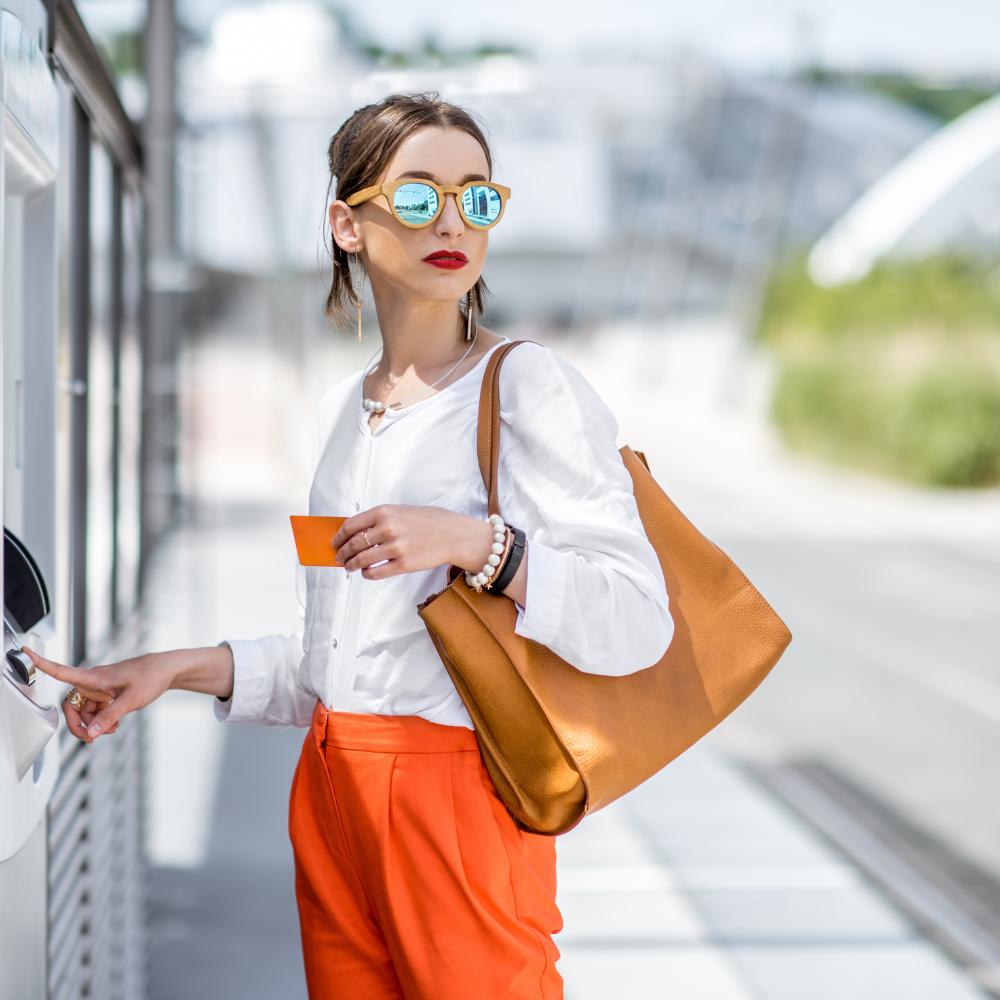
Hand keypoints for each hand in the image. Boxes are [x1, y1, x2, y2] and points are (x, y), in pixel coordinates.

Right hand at [22, 646, 177, 743]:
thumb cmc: (150, 677)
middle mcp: (94, 682)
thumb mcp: (131, 700)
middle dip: (77, 724)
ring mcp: (101, 688)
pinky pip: (96, 710)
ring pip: (84, 711)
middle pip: (72, 705)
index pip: (63, 671)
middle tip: (91, 738)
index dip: (43, 664)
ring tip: (111, 730)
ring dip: (93, 724)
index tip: (26, 653)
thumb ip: (109, 717)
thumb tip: (91, 732)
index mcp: (95, 677)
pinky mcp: (108, 693)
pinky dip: (101, 720)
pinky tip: (114, 725)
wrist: (167, 670)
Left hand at [331, 504, 493, 579]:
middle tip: (339, 557)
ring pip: (361, 560)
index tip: (335, 542)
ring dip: (351, 565)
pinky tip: (366, 573)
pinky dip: (367, 574)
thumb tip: (356, 533)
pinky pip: (376, 572)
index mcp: (385, 512)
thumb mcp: (402, 511)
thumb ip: (380, 520)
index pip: (351, 525)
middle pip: (353, 544)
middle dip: (342, 553)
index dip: (339, 536)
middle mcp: (388, 528)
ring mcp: (395, 547)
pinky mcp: (403, 564)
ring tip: (349, 567)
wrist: (454, 535)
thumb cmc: (429, 522)